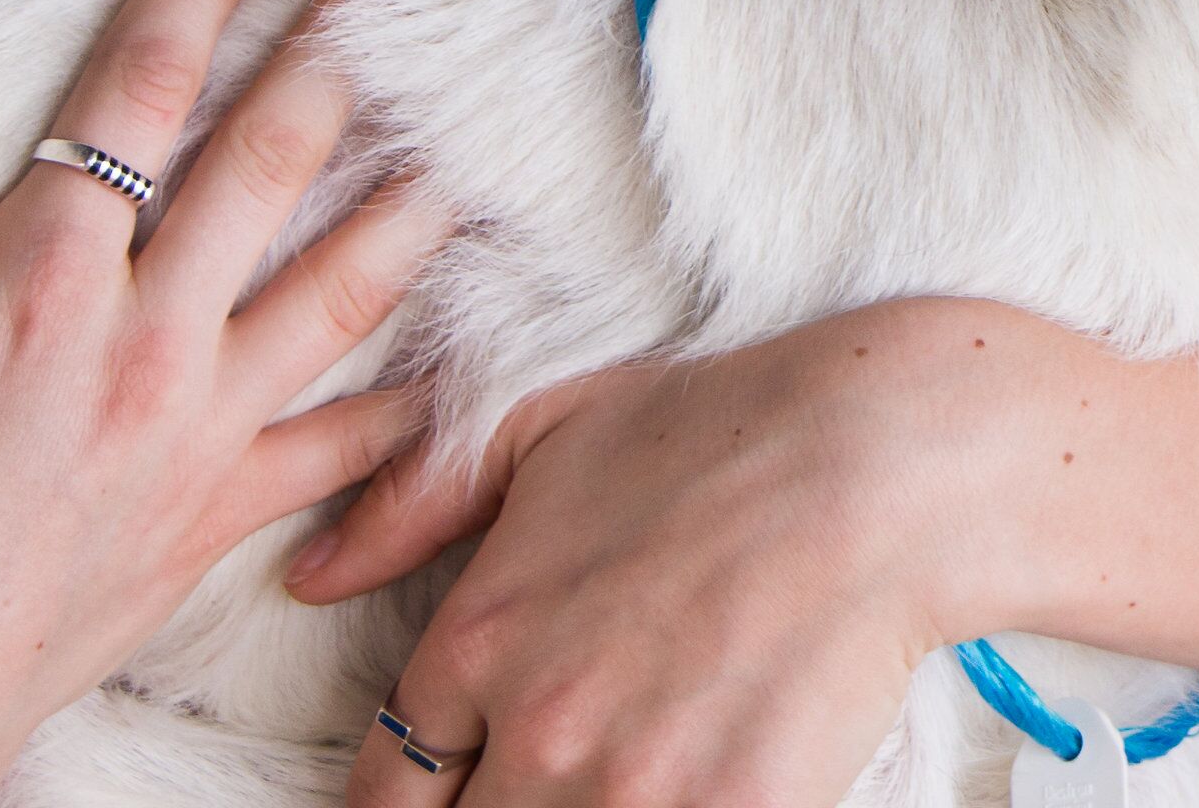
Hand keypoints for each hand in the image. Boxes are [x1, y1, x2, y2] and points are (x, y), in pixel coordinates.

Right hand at [0, 0, 449, 807]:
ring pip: (343, 287)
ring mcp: (200, 424)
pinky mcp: (226, 508)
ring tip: (463, 127)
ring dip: (407, 200)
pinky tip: (466, 341)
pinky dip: (418, 392)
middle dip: (329, 55)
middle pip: (268, 162)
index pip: (140, 87)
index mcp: (40, 276)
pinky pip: (351, 442)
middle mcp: (143, 336)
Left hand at [296, 300, 1009, 807]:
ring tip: (620, 783)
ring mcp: (628, 789)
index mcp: (476, 642)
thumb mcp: (546, 427)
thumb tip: (312, 573)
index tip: (461, 791)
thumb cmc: (725, 429)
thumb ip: (415, 499)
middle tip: (542, 784)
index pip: (388, 795)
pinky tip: (691, 794)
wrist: (886, 462)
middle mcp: (534, 731)